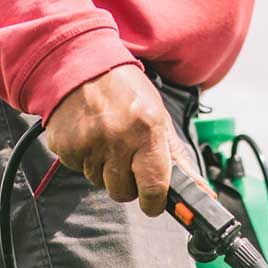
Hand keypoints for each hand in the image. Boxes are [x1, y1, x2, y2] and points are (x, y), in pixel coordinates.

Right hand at [44, 64, 190, 216]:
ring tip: (105, 138)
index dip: (154, 203)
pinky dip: (83, 158)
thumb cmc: (125, 91)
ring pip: (98, 182)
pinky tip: (87, 134)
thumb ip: (177, 157)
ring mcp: (88, 143)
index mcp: (146, 130)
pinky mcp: (65, 146)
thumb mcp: (158, 117)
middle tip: (125, 157)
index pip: (154, 187)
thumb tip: (202, 191)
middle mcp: (117, 138)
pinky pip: (77, 169)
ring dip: (103, 168)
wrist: (81, 63)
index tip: (153, 203)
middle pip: (122, 192)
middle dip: (126, 183)